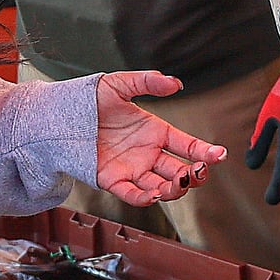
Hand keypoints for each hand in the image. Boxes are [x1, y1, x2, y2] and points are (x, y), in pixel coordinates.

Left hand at [93, 72, 226, 204]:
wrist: (60, 114)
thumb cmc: (91, 98)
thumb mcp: (119, 84)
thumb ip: (147, 81)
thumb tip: (176, 83)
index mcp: (156, 132)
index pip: (187, 146)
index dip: (204, 152)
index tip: (219, 155)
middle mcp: (148, 154)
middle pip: (179, 171)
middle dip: (193, 176)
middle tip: (199, 173)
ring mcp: (132, 169)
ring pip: (160, 187)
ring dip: (173, 190)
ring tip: (178, 183)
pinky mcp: (112, 180)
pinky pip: (131, 194)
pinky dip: (144, 198)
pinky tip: (154, 195)